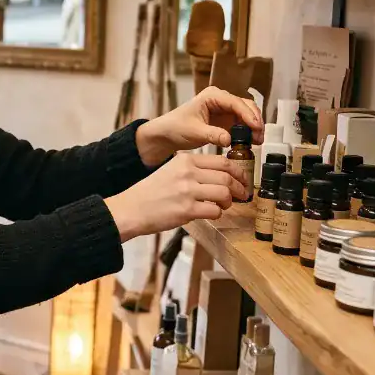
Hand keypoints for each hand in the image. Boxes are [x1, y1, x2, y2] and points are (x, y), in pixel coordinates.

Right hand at [105, 153, 245, 241]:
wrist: (131, 209)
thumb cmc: (150, 193)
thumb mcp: (170, 170)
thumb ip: (192, 169)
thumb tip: (218, 175)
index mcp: (185, 160)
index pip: (222, 161)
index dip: (238, 171)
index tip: (242, 179)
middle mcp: (188, 173)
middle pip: (227, 177)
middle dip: (239, 187)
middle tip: (241, 194)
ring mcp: (187, 191)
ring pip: (224, 193)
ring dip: (229, 201)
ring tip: (225, 205)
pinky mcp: (186, 210)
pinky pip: (215, 211)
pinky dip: (218, 214)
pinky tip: (212, 214)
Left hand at [136, 86, 263, 164]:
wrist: (167, 134)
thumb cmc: (176, 127)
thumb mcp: (194, 132)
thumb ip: (212, 135)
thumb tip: (229, 140)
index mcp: (212, 96)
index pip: (235, 102)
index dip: (248, 114)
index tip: (256, 127)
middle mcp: (221, 100)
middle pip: (245, 106)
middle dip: (255, 120)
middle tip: (259, 136)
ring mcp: (225, 110)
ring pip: (246, 115)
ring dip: (254, 127)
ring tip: (258, 141)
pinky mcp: (226, 121)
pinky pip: (242, 124)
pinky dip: (248, 132)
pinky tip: (251, 142)